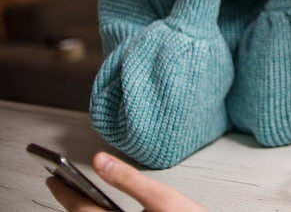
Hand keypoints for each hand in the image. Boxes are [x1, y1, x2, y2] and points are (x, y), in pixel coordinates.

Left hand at [46, 152, 207, 211]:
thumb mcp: (162, 197)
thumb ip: (129, 178)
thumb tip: (101, 160)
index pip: (80, 209)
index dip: (63, 192)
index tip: (51, 177)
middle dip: (70, 201)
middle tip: (58, 184)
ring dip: (83, 211)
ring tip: (77, 195)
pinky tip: (103, 210)